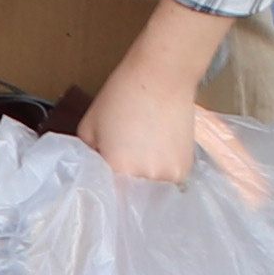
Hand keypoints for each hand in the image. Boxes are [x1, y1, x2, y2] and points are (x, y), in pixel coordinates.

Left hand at [77, 39, 215, 186]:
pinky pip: (168, 183)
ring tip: (142, 157)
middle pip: (128, 198)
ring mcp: (169, 177)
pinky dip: (161, 174)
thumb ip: (88, 156)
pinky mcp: (185, 169)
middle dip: (123, 186)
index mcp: (117, 170)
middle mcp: (144, 179)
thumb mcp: (88, 127)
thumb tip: (92, 173)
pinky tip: (157, 153)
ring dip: (143, 182)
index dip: (102, 192)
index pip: (105, 197)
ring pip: (150, 194)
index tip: (100, 186)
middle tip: (121, 167)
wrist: (162, 76)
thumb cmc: (121, 96)